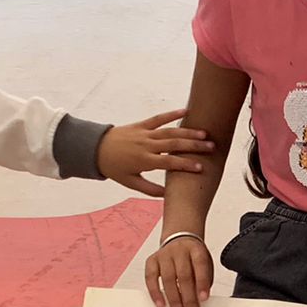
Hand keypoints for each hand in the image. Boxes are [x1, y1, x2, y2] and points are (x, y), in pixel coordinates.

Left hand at [97, 110, 213, 198]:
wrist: (95, 149)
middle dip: (193, 146)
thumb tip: (168, 195)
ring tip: (204, 133)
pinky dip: (172, 114)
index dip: (186, 165)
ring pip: (169, 131)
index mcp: (144, 161)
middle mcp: (146, 146)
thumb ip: (150, 190)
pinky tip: (186, 111)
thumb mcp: (130, 183)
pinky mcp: (141, 125)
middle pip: (174, 144)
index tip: (201, 167)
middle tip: (211, 147)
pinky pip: (158, 118)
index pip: (169, 162)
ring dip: (188, 132)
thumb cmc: (114, 168)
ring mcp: (144, 134)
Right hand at [144, 232, 213, 306]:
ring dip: (174, 300)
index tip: (203, 299)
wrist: (179, 238)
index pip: (200, 265)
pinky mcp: (152, 260)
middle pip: (184, 276)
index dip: (202, 283)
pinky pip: (150, 278)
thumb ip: (203, 279)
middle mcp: (179, 250)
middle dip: (189, 299)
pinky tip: (161, 305)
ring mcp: (164, 255)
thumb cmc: (193, 257)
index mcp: (196, 249)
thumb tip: (199, 302)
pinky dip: (155, 293)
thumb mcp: (205, 263)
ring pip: (168, 279)